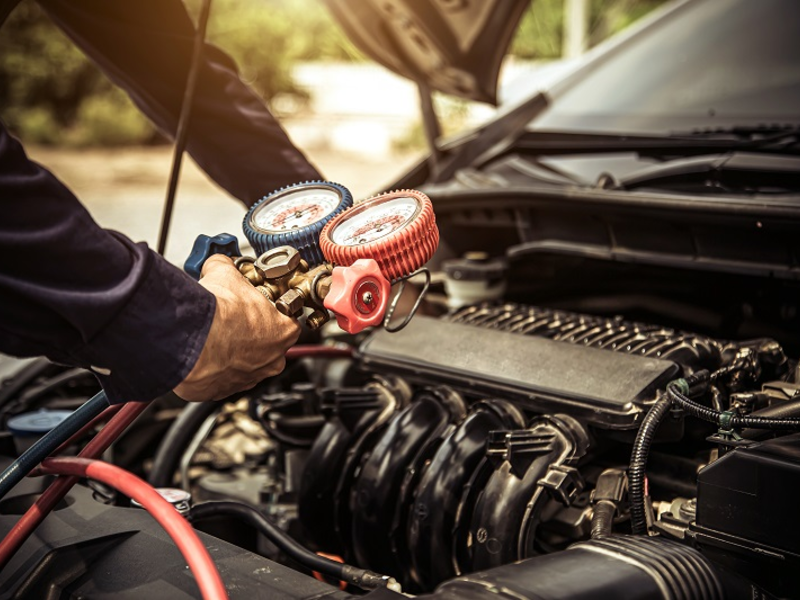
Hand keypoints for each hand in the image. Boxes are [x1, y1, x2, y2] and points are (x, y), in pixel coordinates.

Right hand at [174, 254, 300, 400]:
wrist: (191, 341)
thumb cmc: (217, 314)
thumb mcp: (225, 273)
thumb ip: (228, 267)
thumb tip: (220, 262)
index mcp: (284, 330)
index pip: (286, 318)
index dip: (268, 308)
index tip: (253, 303)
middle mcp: (273, 359)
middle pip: (268, 342)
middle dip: (251, 330)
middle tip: (232, 317)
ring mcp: (250, 378)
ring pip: (246, 361)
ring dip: (234, 349)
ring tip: (216, 334)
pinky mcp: (224, 390)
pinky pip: (223, 377)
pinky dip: (215, 365)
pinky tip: (204, 350)